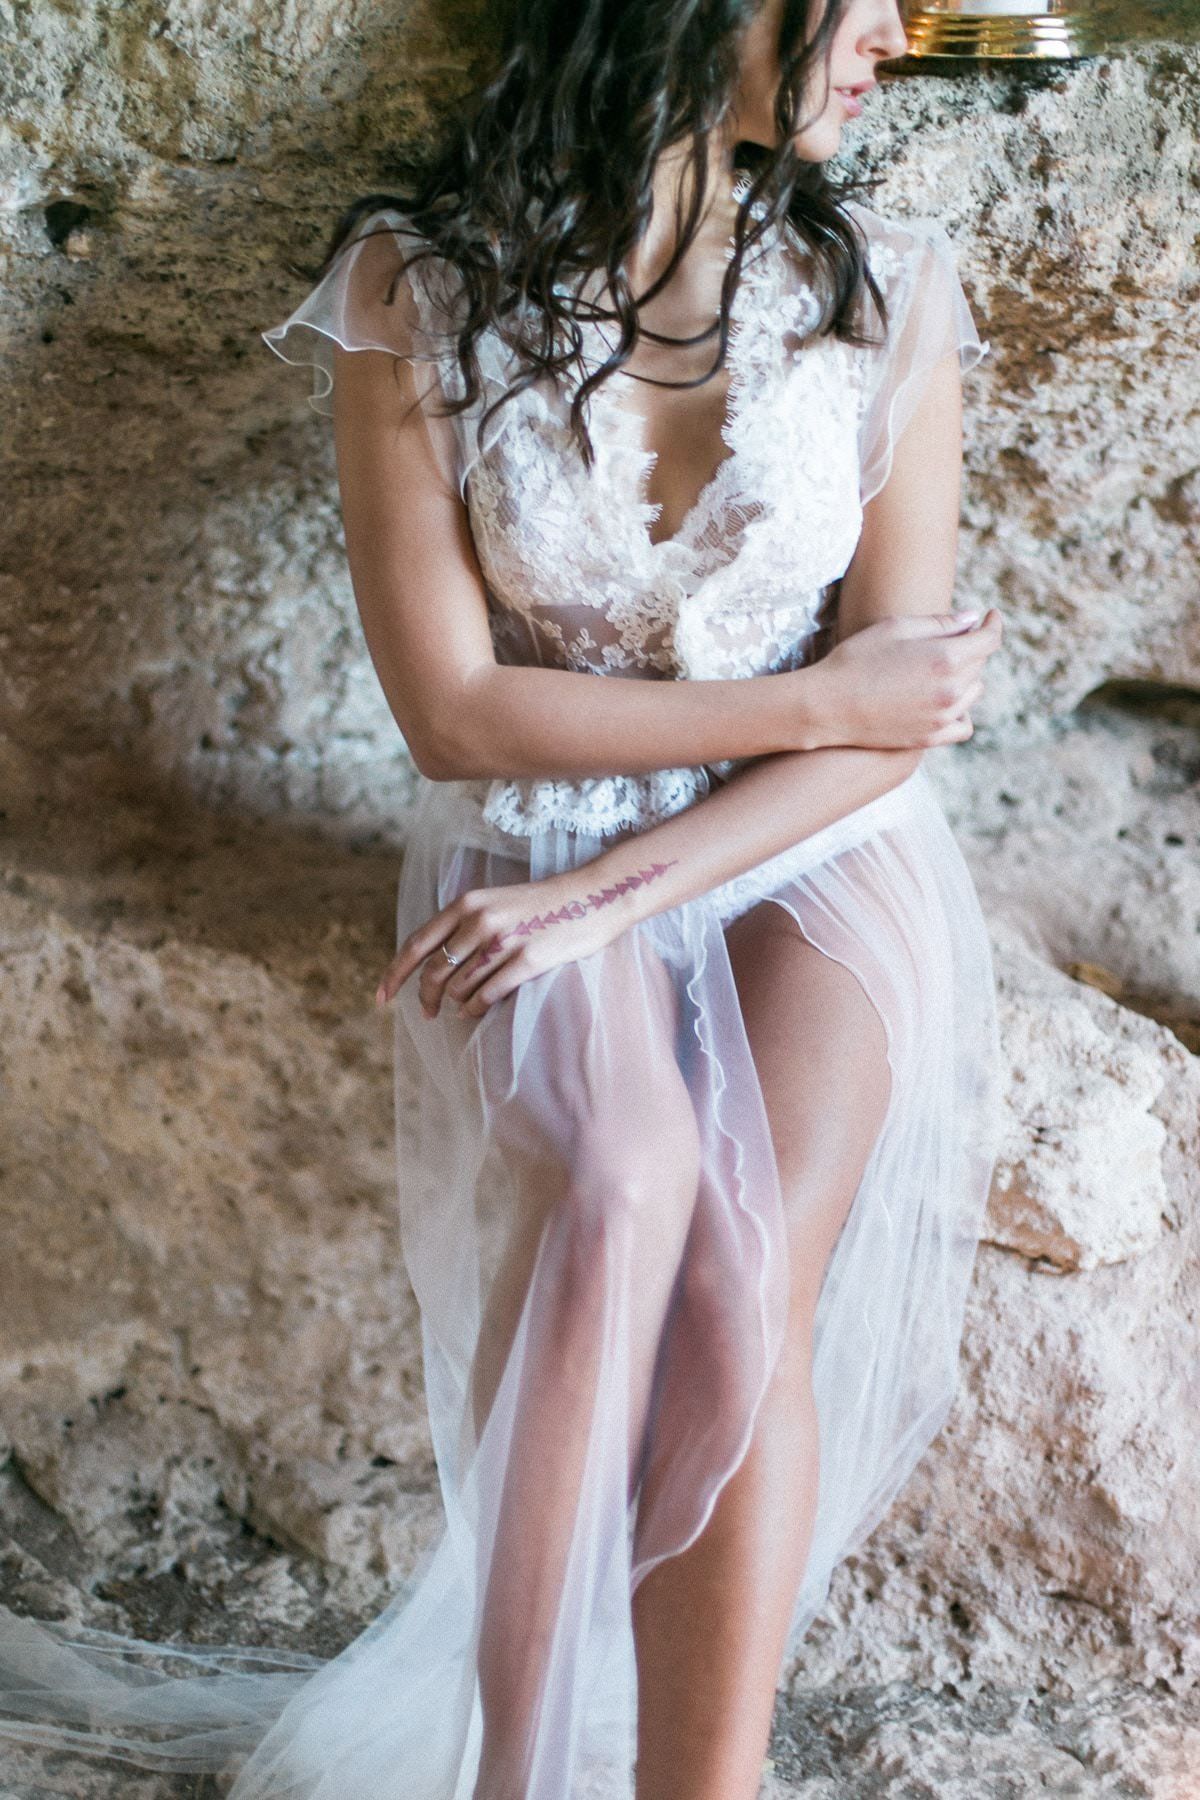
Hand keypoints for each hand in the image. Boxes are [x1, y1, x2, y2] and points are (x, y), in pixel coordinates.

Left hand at [373, 856, 674, 1020]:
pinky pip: (488, 995)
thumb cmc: (543, 904)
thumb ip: (464, 924)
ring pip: (461, 987)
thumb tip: (433, 963)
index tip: (382, 997)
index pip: (417, 943)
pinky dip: (475, 1009)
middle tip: (428, 1013)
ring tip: (461, 1007)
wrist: (593, 897)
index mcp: (468, 903)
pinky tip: (474, 1011)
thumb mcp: (496, 902)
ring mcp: (504, 941)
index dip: (395, 974)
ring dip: (456, 1003)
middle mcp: (481, 920)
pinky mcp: (528, 960)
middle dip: (426, 997)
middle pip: (436, 971)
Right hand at [811, 607, 1003, 748]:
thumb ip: (939, 623)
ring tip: (938, 669)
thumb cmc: (855, 659)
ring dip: (965, 677)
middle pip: (979, 663)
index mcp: (946, 657)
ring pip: (973, 692)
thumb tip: (971, 620)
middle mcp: (951, 690)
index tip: (990, 616)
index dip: (993, 624)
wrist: (827, 706)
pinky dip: (961, 711)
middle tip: (948, 639)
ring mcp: (943, 717)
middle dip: (970, 647)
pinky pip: (964, 724)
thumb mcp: (895, 628)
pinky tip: (945, 701)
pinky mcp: (930, 737)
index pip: (989, 639)